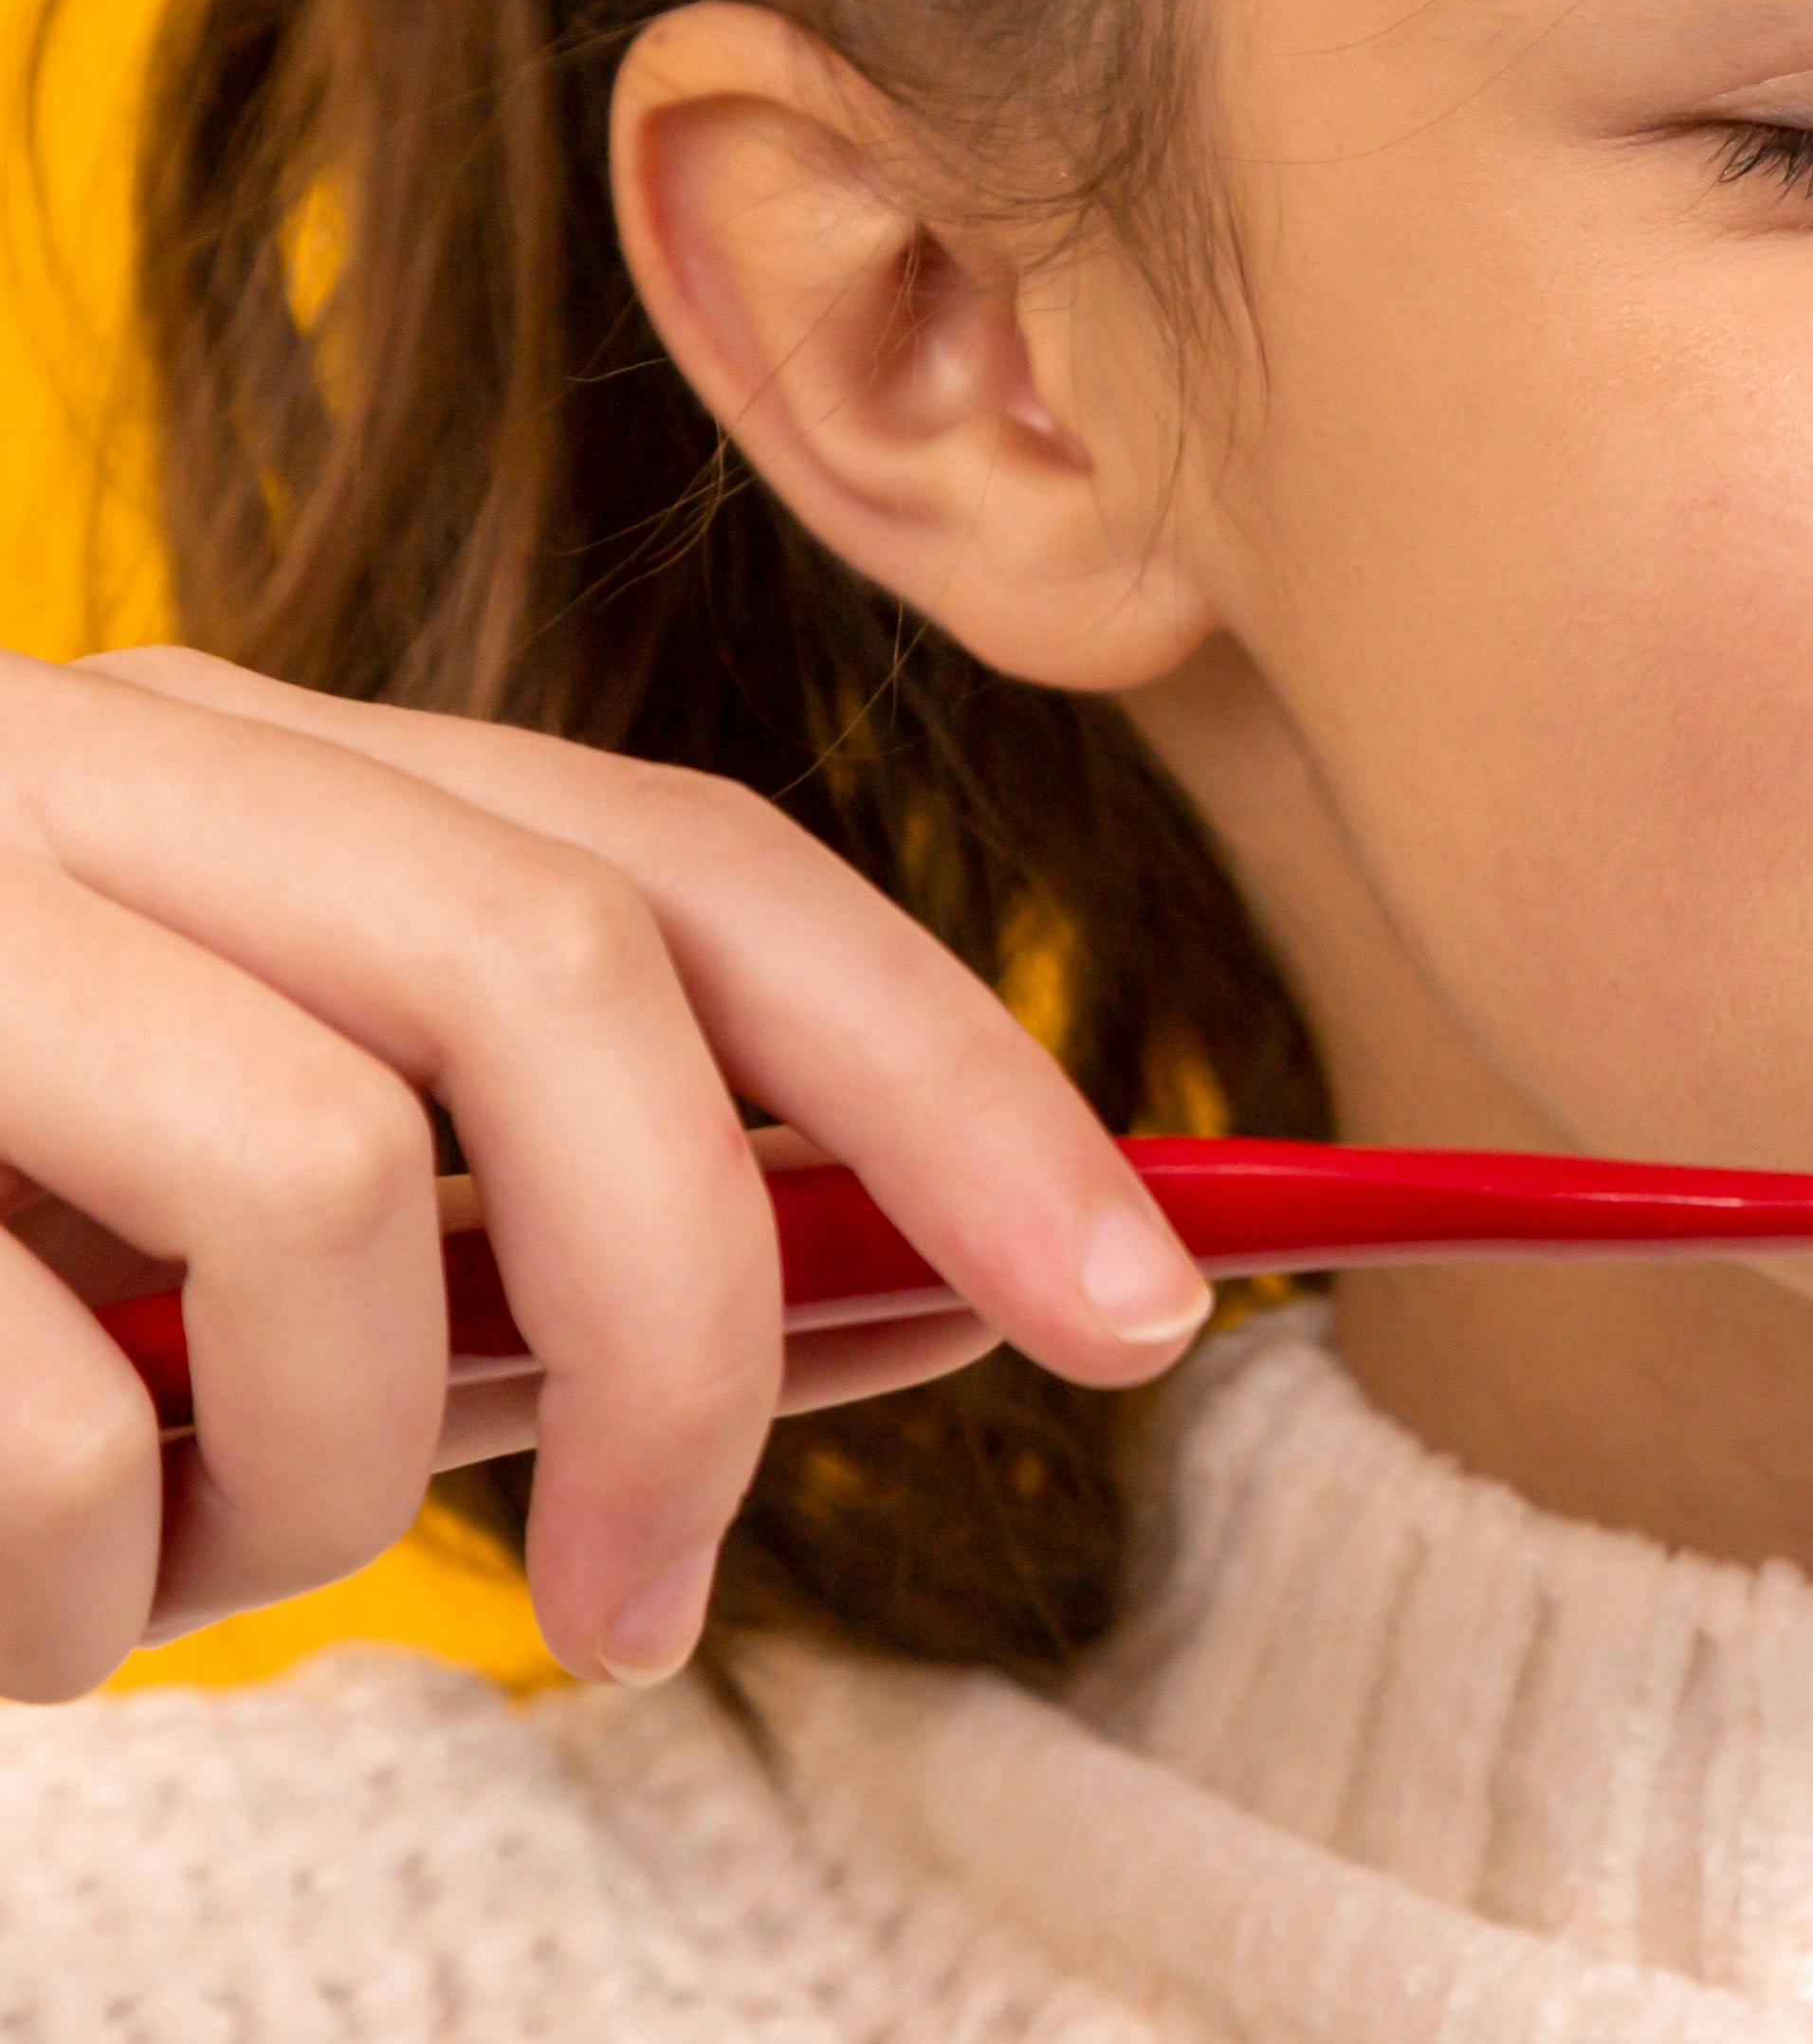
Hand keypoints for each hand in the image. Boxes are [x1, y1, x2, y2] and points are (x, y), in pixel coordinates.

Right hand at [0, 645, 1205, 1695]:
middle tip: (655, 1603)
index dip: (959, 1080)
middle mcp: (101, 760)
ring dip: (322, 1474)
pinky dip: (79, 1577)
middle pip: (574, 971)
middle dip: (697, 1322)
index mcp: (241, 770)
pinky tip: (19, 1606)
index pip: (694, 870)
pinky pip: (60, 1417)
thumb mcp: (216, 1236)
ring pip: (326, 1180)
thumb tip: (944, 1293)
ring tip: (177, 1571)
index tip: (1145, 1305)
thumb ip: (538, 1260)